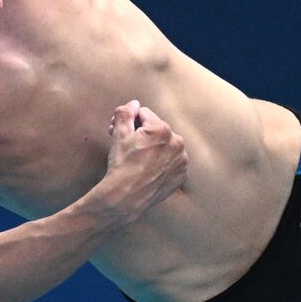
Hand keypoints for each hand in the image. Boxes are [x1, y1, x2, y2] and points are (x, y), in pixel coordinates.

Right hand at [97, 100, 187, 223]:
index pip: (144, 114)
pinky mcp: (182, 175)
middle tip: (127, 146)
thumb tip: (133, 104)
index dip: (130, 122)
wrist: (126, 197)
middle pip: (156, 129)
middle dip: (142, 134)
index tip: (121, 133)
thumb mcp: (118, 134)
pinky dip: (162, 162)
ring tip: (138, 159)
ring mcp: (181, 160)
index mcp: (162, 129)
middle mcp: (177, 142)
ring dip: (154, 147)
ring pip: (165, 145)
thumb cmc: (121, 165)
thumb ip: (125, 113)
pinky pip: (172, 161)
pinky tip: (148, 169)